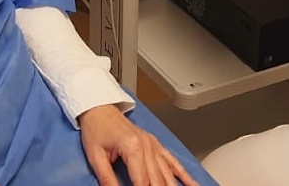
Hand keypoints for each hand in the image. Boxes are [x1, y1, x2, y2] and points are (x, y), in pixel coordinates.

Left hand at [79, 106, 197, 185]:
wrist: (99, 109)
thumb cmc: (96, 128)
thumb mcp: (96, 157)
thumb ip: (107, 179)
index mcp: (133, 148)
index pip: (142, 182)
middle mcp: (147, 146)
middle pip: (157, 180)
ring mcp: (153, 145)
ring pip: (168, 174)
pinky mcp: (155, 145)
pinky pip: (173, 161)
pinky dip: (184, 175)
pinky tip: (192, 184)